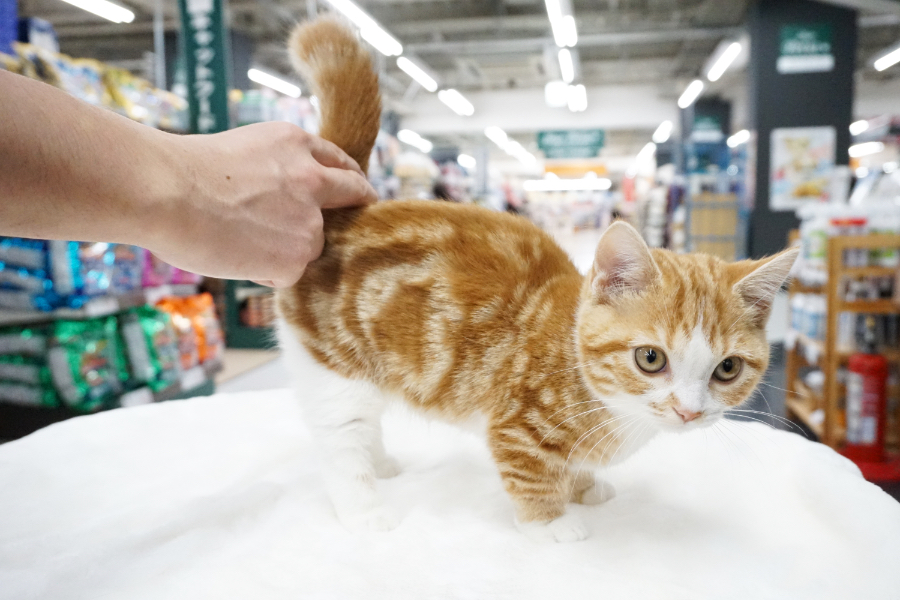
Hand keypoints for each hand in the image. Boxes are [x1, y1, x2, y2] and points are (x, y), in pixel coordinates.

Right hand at [141, 122, 375, 287]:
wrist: (165, 191)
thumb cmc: (183, 171)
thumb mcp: (242, 149)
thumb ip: (276, 170)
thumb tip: (283, 197)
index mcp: (296, 144)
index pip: (340, 163)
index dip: (349, 181)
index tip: (356, 192)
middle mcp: (312, 179)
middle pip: (352, 197)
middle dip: (358, 209)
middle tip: (354, 224)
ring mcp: (309, 220)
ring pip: (311, 244)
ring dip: (286, 249)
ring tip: (238, 240)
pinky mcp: (297, 256)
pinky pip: (288, 273)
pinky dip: (265, 272)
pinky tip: (234, 256)